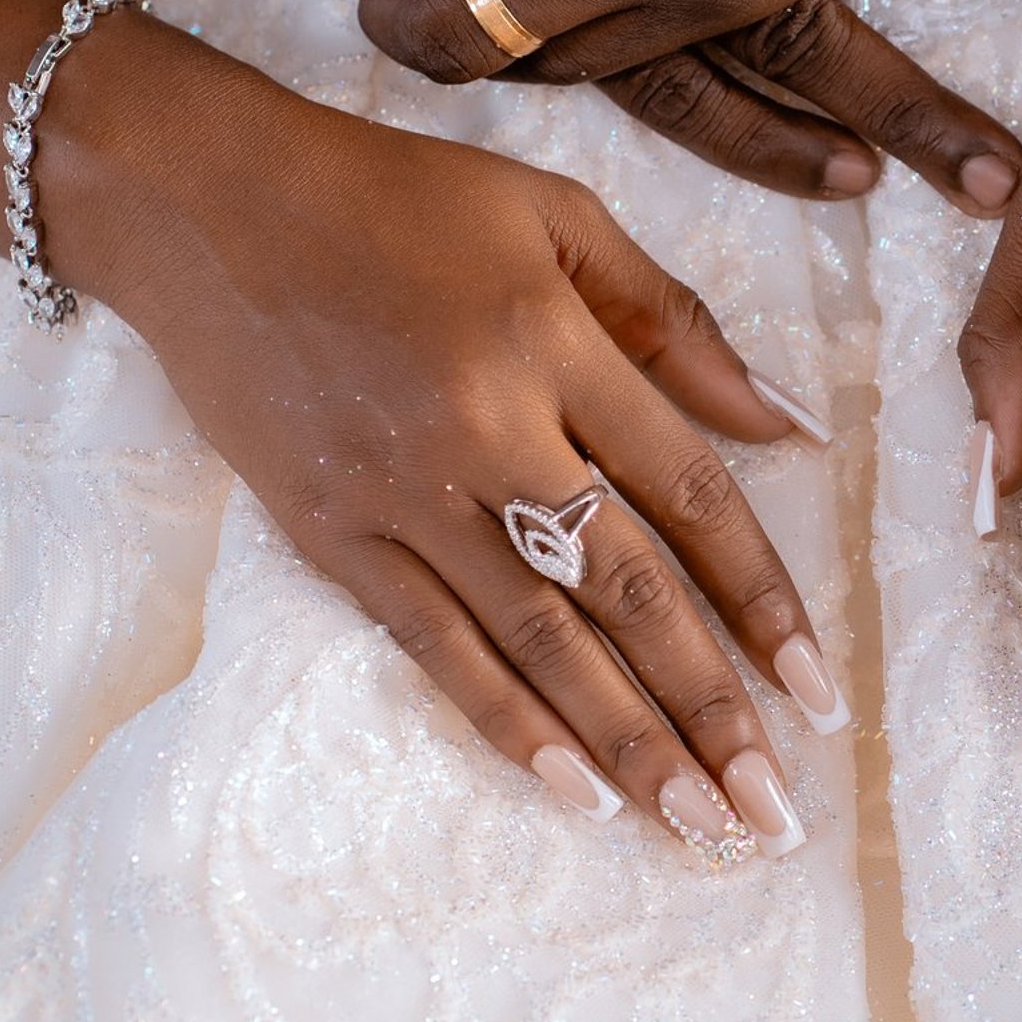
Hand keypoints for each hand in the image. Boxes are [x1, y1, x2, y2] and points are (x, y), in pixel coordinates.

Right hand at [53, 16, 849, 860]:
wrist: (203, 203)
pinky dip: (506, 724)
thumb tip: (779, 420)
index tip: (819, 686)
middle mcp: (484, 428)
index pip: (688, 491)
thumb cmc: (393, 195)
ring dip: (627, 745)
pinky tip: (572, 793)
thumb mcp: (553, 211)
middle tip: (772, 809)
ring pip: (538, 642)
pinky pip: (434, 647)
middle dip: (710, 706)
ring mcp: (400, 494)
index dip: (762, 596)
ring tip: (699, 826)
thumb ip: (669, 317)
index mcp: (551, 341)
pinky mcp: (330, 535)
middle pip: (624, 590)